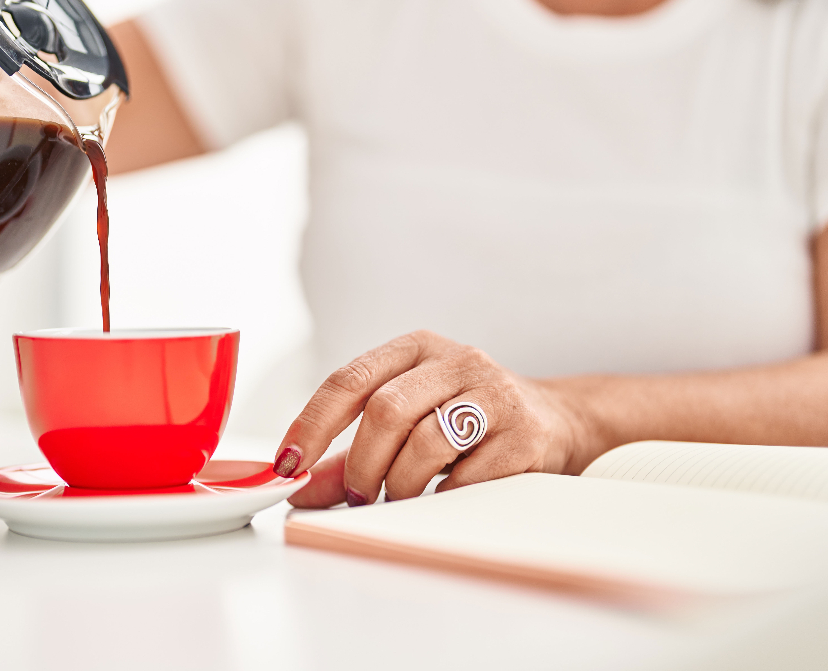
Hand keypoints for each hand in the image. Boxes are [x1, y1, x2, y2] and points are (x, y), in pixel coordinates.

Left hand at [273, 330, 590, 506]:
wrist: (557, 419)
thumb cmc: (466, 419)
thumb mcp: (407, 420)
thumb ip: (348, 454)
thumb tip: (299, 488)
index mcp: (414, 349)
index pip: (348, 380)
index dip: (311, 425)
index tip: (288, 465)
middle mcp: (454, 360)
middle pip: (385, 411)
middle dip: (360, 463)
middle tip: (356, 495)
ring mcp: (493, 393)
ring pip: (426, 441)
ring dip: (401, 484)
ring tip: (400, 496)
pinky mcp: (524, 433)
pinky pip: (469, 475)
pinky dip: (444, 496)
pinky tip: (442, 496)